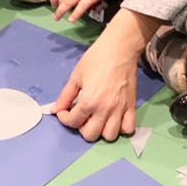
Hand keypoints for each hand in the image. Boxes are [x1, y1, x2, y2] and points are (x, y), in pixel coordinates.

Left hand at [51, 9, 157, 141]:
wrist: (119, 49)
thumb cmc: (96, 59)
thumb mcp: (76, 76)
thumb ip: (65, 95)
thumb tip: (55, 109)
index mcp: (89, 101)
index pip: (73, 122)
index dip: (64, 118)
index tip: (64, 112)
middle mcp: (105, 109)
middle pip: (91, 135)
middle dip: (81, 127)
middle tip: (81, 115)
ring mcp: (120, 110)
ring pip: (110, 136)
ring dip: (101, 131)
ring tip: (98, 118)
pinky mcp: (132, 107)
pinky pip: (129, 129)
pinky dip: (121, 128)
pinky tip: (114, 119)